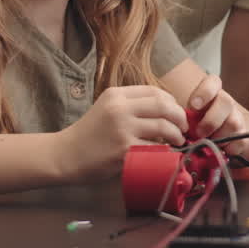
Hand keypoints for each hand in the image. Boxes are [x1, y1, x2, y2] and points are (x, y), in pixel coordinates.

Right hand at [55, 85, 187, 182]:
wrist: (64, 155)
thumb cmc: (89, 134)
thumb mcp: (107, 108)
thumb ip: (132, 105)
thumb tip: (168, 109)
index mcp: (116, 94)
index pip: (155, 91)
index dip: (172, 102)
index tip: (177, 113)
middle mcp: (120, 108)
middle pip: (164, 106)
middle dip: (180, 117)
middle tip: (184, 127)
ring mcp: (122, 129)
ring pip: (163, 127)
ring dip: (176, 135)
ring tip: (177, 141)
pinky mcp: (124, 150)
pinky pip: (155, 148)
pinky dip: (164, 151)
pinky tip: (165, 153)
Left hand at [184, 74, 248, 162]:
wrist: (214, 139)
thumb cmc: (194, 126)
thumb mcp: (186, 119)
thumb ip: (184, 119)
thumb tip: (177, 128)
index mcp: (210, 93)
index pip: (213, 82)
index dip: (205, 92)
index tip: (193, 106)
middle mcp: (225, 102)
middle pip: (226, 101)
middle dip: (211, 121)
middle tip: (199, 133)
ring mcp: (237, 117)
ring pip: (234, 123)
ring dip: (218, 137)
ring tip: (208, 143)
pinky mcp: (243, 135)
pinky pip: (239, 141)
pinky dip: (227, 148)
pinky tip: (219, 148)